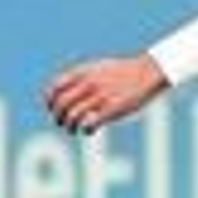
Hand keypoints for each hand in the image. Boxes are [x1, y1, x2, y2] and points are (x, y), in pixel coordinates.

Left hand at [46, 52, 169, 134]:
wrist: (147, 72)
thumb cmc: (122, 71)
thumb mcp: (98, 67)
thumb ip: (82, 76)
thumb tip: (66, 88)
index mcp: (83, 72)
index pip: (56, 87)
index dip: (50, 101)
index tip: (52, 109)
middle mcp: (88, 83)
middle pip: (61, 104)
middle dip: (57, 117)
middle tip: (61, 123)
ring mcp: (100, 96)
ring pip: (73, 116)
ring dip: (69, 127)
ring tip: (73, 130)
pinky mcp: (112, 109)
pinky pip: (90, 124)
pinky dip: (86, 130)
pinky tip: (90, 130)